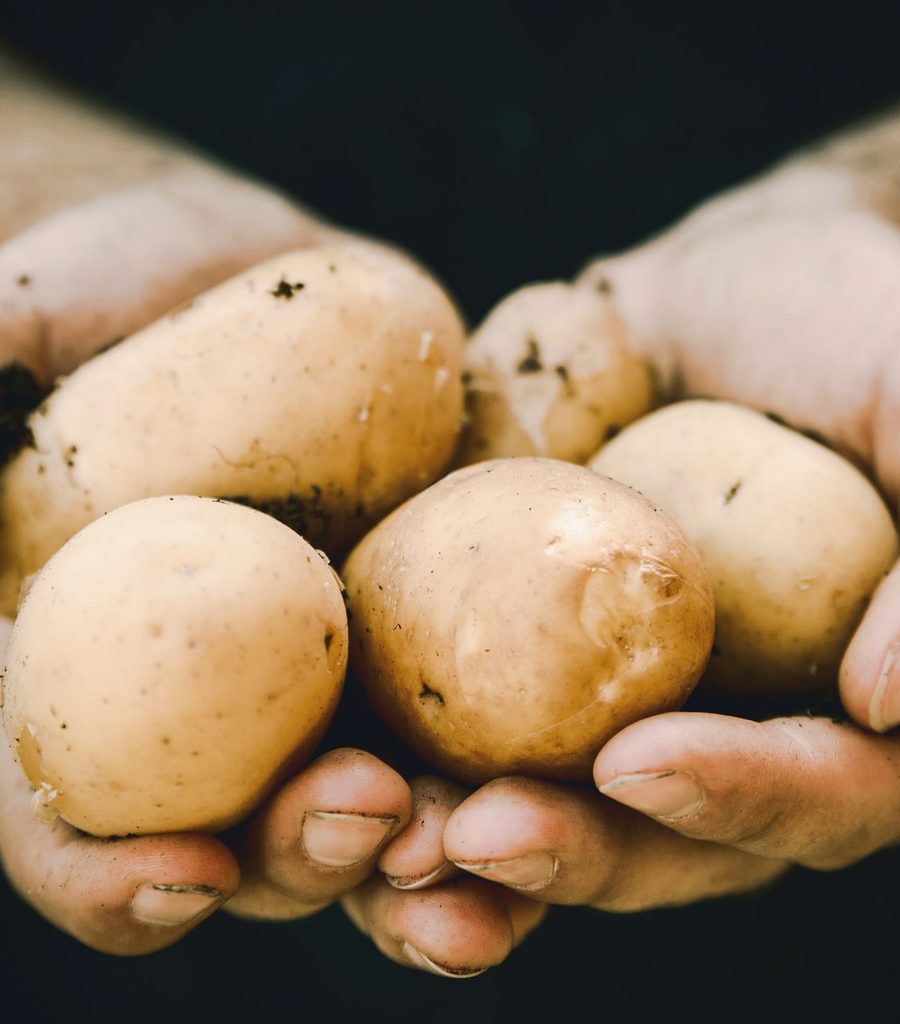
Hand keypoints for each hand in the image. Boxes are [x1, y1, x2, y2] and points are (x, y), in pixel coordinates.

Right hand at [0, 164, 540, 968]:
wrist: (211, 268)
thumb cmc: (78, 292)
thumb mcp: (6, 318)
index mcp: (80, 680)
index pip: (68, 822)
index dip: (103, 872)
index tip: (177, 870)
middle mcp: (209, 706)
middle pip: (248, 838)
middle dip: (304, 856)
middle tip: (368, 818)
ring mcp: (325, 670)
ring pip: (377, 802)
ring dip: (433, 842)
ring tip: (485, 829)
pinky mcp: (429, 616)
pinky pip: (482, 705)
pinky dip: (527, 748)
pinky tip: (585, 757)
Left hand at [374, 154, 899, 942]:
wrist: (737, 287)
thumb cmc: (868, 337)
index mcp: (854, 712)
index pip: (820, 799)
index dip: (740, 801)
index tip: (646, 762)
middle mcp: (729, 730)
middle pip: (660, 843)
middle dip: (572, 854)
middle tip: (478, 838)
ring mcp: (612, 698)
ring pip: (543, 814)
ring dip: (454, 853)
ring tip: (376, 841)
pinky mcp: (514, 647)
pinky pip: (451, 726)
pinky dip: (389, 759)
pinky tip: (322, 763)